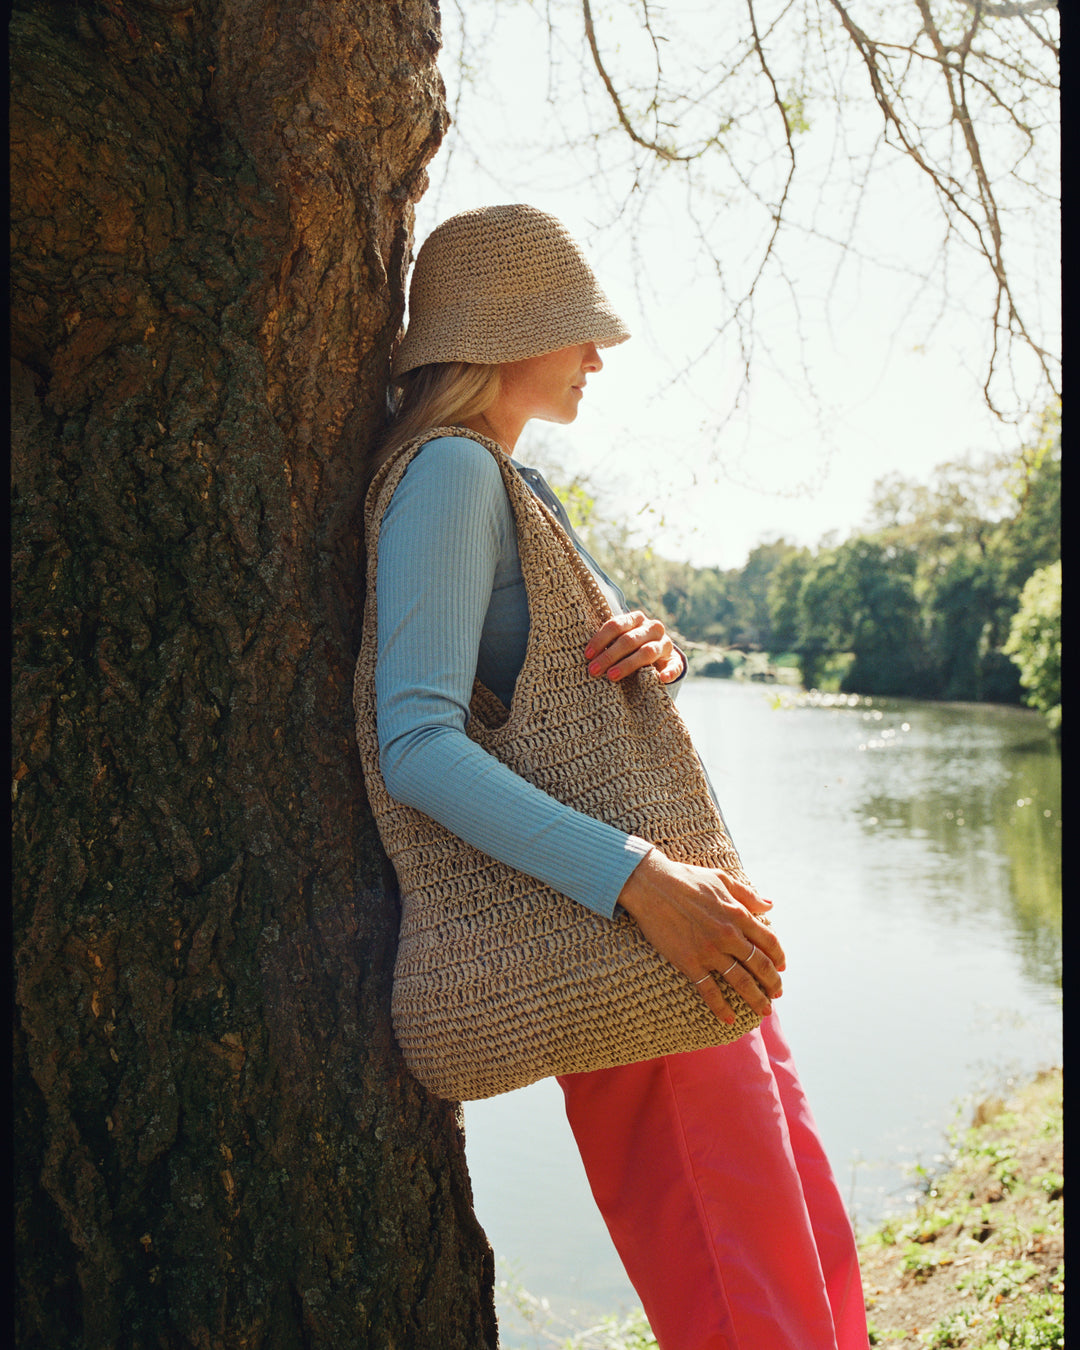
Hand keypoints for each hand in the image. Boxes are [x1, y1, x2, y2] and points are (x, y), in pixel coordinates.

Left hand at [584, 611, 683, 683]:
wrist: (657, 656)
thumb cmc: (629, 648)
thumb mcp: (619, 641)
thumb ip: (607, 643)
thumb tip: (587, 655)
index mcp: (636, 619)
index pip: (616, 625)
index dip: (601, 639)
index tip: (588, 655)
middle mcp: (652, 628)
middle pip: (629, 640)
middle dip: (609, 655)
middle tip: (593, 671)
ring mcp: (665, 644)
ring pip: (647, 652)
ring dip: (628, 665)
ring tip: (612, 677)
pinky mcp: (675, 660)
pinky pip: (674, 666)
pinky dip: (669, 672)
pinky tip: (662, 679)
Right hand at [616, 849, 784, 1024]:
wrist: (650, 885)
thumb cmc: (686, 878)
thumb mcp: (722, 880)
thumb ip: (747, 894)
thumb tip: (769, 904)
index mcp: (738, 914)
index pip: (769, 942)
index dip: (779, 957)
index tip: (782, 968)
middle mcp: (728, 935)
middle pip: (760, 966)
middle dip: (773, 983)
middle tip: (777, 995)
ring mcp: (709, 951)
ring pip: (741, 982)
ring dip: (756, 999)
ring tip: (764, 1011)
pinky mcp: (689, 962)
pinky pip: (709, 991)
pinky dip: (721, 1008)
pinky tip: (729, 1019)